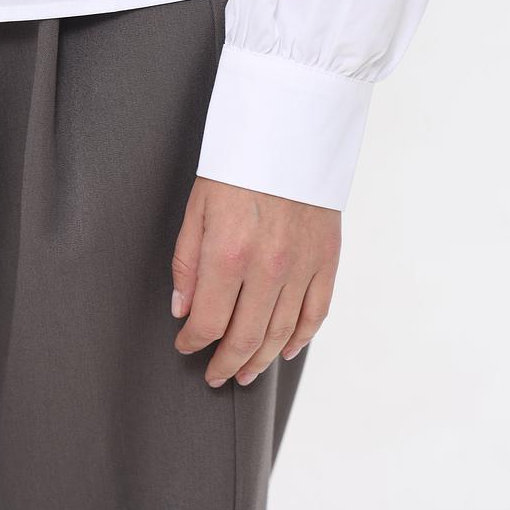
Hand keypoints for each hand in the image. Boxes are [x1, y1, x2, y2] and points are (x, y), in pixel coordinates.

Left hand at [171, 177, 340, 387]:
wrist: (289, 134)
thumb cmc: (238, 167)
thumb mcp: (198, 209)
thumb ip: (188, 263)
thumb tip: (183, 308)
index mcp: (229, 254)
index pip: (209, 322)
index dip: (193, 342)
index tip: (186, 345)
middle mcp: (268, 268)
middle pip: (246, 338)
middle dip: (226, 364)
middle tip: (216, 375)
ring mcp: (302, 266)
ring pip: (282, 333)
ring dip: (261, 360)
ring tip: (246, 373)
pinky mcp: (326, 259)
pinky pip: (317, 312)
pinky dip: (301, 338)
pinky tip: (285, 350)